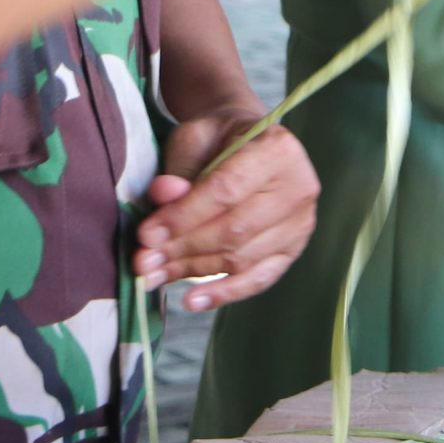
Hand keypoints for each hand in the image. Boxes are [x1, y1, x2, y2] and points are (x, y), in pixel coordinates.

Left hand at [134, 106, 321, 311]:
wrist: (245, 144)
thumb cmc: (216, 141)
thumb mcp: (192, 141)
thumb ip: (179, 171)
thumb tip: (162, 196)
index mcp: (277, 149)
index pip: (226, 191)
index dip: (184, 216)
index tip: (147, 235)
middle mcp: (299, 187)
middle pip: (235, 230)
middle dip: (183, 248)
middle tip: (143, 261)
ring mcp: (300, 223)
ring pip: (242, 258)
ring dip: (193, 271)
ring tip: (155, 275)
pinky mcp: (293, 250)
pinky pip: (258, 279)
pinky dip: (223, 293)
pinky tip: (192, 301)